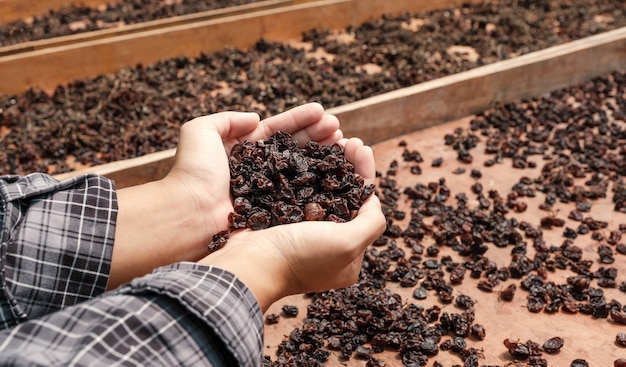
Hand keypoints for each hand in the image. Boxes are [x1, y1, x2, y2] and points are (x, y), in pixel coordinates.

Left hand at [166, 102, 343, 235]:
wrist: (189, 215)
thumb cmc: (193, 173)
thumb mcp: (199, 131)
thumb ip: (225, 119)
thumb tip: (255, 118)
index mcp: (242, 151)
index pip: (276, 130)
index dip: (300, 120)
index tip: (322, 111)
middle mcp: (257, 172)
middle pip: (293, 148)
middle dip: (317, 135)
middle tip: (338, 127)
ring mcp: (267, 193)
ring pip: (301, 169)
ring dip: (322, 154)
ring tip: (342, 141)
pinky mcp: (273, 213)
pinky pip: (300, 194)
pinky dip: (319, 183)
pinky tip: (335, 172)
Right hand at [198, 138, 385, 311]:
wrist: (248, 263)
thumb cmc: (300, 256)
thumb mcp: (348, 244)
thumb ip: (371, 222)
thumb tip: (373, 199)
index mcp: (345, 255)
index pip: (364, 208)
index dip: (364, 176)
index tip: (362, 148)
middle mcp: (324, 242)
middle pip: (342, 195)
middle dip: (347, 164)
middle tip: (348, 140)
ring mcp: (299, 229)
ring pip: (318, 187)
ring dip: (325, 161)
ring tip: (330, 137)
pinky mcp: (277, 217)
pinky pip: (294, 187)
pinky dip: (301, 167)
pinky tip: (304, 148)